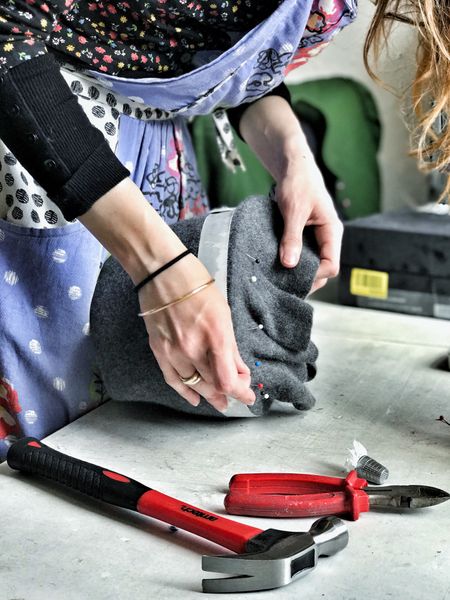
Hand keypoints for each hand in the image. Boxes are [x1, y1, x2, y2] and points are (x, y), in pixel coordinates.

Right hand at [80, 178, 254, 411]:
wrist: (162, 272)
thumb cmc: (196, 285)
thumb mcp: (223, 313)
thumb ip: (231, 346)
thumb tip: (239, 369)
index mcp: (215, 336)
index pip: (228, 380)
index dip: (241, 392)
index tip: (248, 394)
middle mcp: (193, 348)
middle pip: (213, 386)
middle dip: (229, 394)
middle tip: (237, 397)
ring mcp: (174, 352)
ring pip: (194, 386)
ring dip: (210, 396)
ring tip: (220, 403)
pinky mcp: (159, 351)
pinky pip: (173, 380)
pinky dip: (185, 392)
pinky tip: (195, 399)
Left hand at [275, 153, 342, 292]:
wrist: (293, 168)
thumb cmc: (298, 183)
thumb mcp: (293, 211)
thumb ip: (292, 238)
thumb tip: (289, 264)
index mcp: (332, 231)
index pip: (331, 265)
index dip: (315, 274)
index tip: (293, 275)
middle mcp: (328, 238)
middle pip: (323, 269)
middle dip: (307, 278)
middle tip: (284, 283)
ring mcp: (318, 239)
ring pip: (313, 265)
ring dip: (299, 271)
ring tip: (280, 276)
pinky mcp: (307, 238)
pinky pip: (304, 256)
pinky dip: (293, 262)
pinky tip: (280, 265)